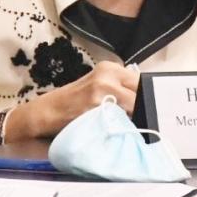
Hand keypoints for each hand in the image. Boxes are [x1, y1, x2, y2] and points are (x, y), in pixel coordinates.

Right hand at [18, 61, 138, 137]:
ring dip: (134, 118)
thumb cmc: (74, 102)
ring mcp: (103, 88)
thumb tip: (146, 102)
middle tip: (139, 121)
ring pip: (135, 106)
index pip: (142, 81)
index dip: (147, 97)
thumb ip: (120, 89)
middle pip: (141, 92)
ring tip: (123, 125)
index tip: (149, 109)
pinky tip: (113, 129)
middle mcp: (109, 74)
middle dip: (143, 107)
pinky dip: (122, 126)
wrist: (47, 112)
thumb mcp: (98, 87)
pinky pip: (122, 118)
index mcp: (110, 68)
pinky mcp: (98, 105)